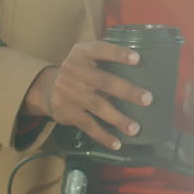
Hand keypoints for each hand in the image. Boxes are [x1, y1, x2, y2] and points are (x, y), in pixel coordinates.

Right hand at [22, 41, 151, 150]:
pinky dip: (103, 136)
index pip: (100, 50)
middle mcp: (73, 71)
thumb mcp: (87, 58)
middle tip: (147, 99)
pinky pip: (88, 125)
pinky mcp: (67, 112)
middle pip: (104, 82)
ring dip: (118, 119)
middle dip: (127, 91)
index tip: (137, 58)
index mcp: (81, 53)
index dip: (118, 54)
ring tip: (135, 128)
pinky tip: (117, 143)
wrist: (46, 88)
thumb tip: (146, 66)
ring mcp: (69, 93)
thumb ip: (107, 58)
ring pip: (97, 106)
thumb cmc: (81, 71)